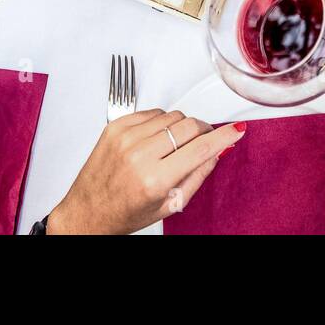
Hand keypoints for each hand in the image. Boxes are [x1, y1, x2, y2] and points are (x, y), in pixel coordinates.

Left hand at [47, 111, 246, 233]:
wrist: (87, 211)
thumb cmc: (126, 212)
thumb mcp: (170, 205)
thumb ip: (198, 175)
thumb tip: (219, 150)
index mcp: (154, 180)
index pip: (200, 149)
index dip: (223, 137)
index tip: (236, 130)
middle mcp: (139, 155)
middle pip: (189, 126)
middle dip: (203, 131)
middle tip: (203, 141)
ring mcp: (125, 138)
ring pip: (172, 115)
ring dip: (180, 127)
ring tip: (171, 146)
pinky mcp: (115, 126)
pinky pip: (152, 112)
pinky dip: (160, 123)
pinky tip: (155, 140)